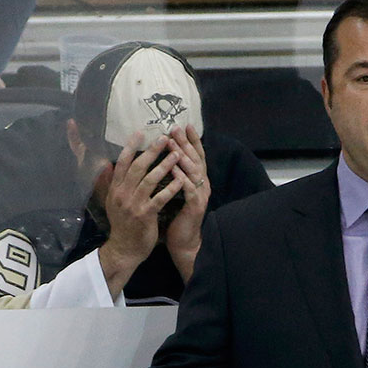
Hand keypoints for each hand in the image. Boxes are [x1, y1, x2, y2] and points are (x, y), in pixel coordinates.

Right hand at [98, 133, 183, 292]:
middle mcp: (122, 194)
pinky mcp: (145, 215)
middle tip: (164, 137)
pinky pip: (160, 198)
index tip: (141, 132)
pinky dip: (170, 188)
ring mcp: (133, 204)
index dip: (131, 146)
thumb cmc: (123, 224)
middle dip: (151, 151)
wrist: (124, 249)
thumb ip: (111, 183)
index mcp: (115, 189)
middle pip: (137, 167)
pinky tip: (181, 180)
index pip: (122, 163)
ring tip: (177, 154)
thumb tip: (107, 164)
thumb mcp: (112, 202)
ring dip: (164, 165)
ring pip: (150, 180)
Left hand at [162, 125, 208, 280]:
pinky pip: (188, 189)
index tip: (185, 124)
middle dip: (186, 142)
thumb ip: (173, 176)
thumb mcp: (175, 192)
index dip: (192, 140)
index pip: (196, 156)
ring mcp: (200, 195)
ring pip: (193, 171)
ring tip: (172, 143)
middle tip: (176, 128)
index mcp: (197, 181)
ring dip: (182, 155)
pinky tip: (173, 169)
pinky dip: (181, 177)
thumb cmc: (176, 217)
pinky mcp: (195, 207)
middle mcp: (202, 185)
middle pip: (196, 158)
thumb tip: (165, 158)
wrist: (183, 242)